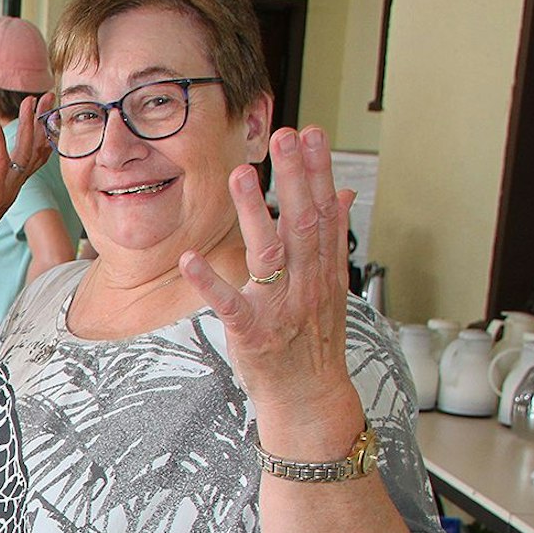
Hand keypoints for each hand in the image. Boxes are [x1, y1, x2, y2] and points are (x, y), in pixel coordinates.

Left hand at [0, 96, 51, 263]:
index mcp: (11, 186)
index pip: (35, 157)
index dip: (43, 133)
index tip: (46, 111)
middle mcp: (13, 186)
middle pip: (36, 149)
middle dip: (41, 121)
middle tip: (48, 96)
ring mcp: (5, 189)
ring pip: (24, 152)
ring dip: (26, 125)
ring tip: (28, 102)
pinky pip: (0, 160)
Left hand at [180, 126, 357, 425]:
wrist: (310, 398)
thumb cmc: (312, 339)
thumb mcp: (329, 286)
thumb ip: (331, 239)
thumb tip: (343, 195)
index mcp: (324, 270)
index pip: (326, 212)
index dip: (320, 172)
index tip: (313, 134)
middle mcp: (307, 284)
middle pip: (304, 223)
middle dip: (297, 177)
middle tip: (286, 136)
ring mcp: (281, 308)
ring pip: (270, 253)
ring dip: (256, 212)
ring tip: (240, 174)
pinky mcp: (253, 333)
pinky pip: (230, 305)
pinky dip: (210, 282)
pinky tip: (190, 259)